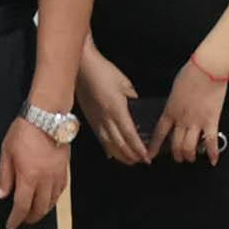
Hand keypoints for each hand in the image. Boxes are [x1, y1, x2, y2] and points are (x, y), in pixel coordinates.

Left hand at [0, 117, 67, 228]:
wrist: (47, 118)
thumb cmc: (22, 134)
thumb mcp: (6, 153)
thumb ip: (5, 176)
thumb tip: (2, 195)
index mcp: (28, 177)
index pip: (22, 206)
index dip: (16, 219)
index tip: (10, 226)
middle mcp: (45, 181)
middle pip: (39, 208)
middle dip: (30, 218)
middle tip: (22, 221)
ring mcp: (57, 176)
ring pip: (52, 202)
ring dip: (42, 211)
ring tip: (34, 213)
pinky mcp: (65, 170)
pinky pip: (60, 191)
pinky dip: (53, 200)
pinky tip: (48, 200)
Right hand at [77, 45, 147, 165]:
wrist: (82, 67)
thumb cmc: (103, 71)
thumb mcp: (125, 83)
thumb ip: (132, 98)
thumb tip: (136, 108)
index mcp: (116, 109)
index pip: (129, 135)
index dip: (138, 148)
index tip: (146, 156)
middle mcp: (105, 118)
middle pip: (119, 143)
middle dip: (131, 155)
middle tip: (141, 161)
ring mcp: (95, 119)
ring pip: (108, 143)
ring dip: (119, 155)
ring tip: (128, 161)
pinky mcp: (88, 117)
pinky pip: (99, 137)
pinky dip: (106, 147)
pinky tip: (110, 153)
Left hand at [151, 56, 228, 165]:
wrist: (206, 70)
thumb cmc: (189, 75)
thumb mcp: (174, 91)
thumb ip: (173, 104)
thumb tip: (174, 110)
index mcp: (169, 111)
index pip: (159, 133)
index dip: (154, 147)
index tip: (149, 156)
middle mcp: (181, 120)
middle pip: (175, 144)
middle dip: (175, 154)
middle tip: (178, 158)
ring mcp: (196, 122)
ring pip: (189, 147)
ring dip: (189, 155)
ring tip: (191, 158)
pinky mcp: (212, 121)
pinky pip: (211, 141)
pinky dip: (212, 153)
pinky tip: (213, 161)